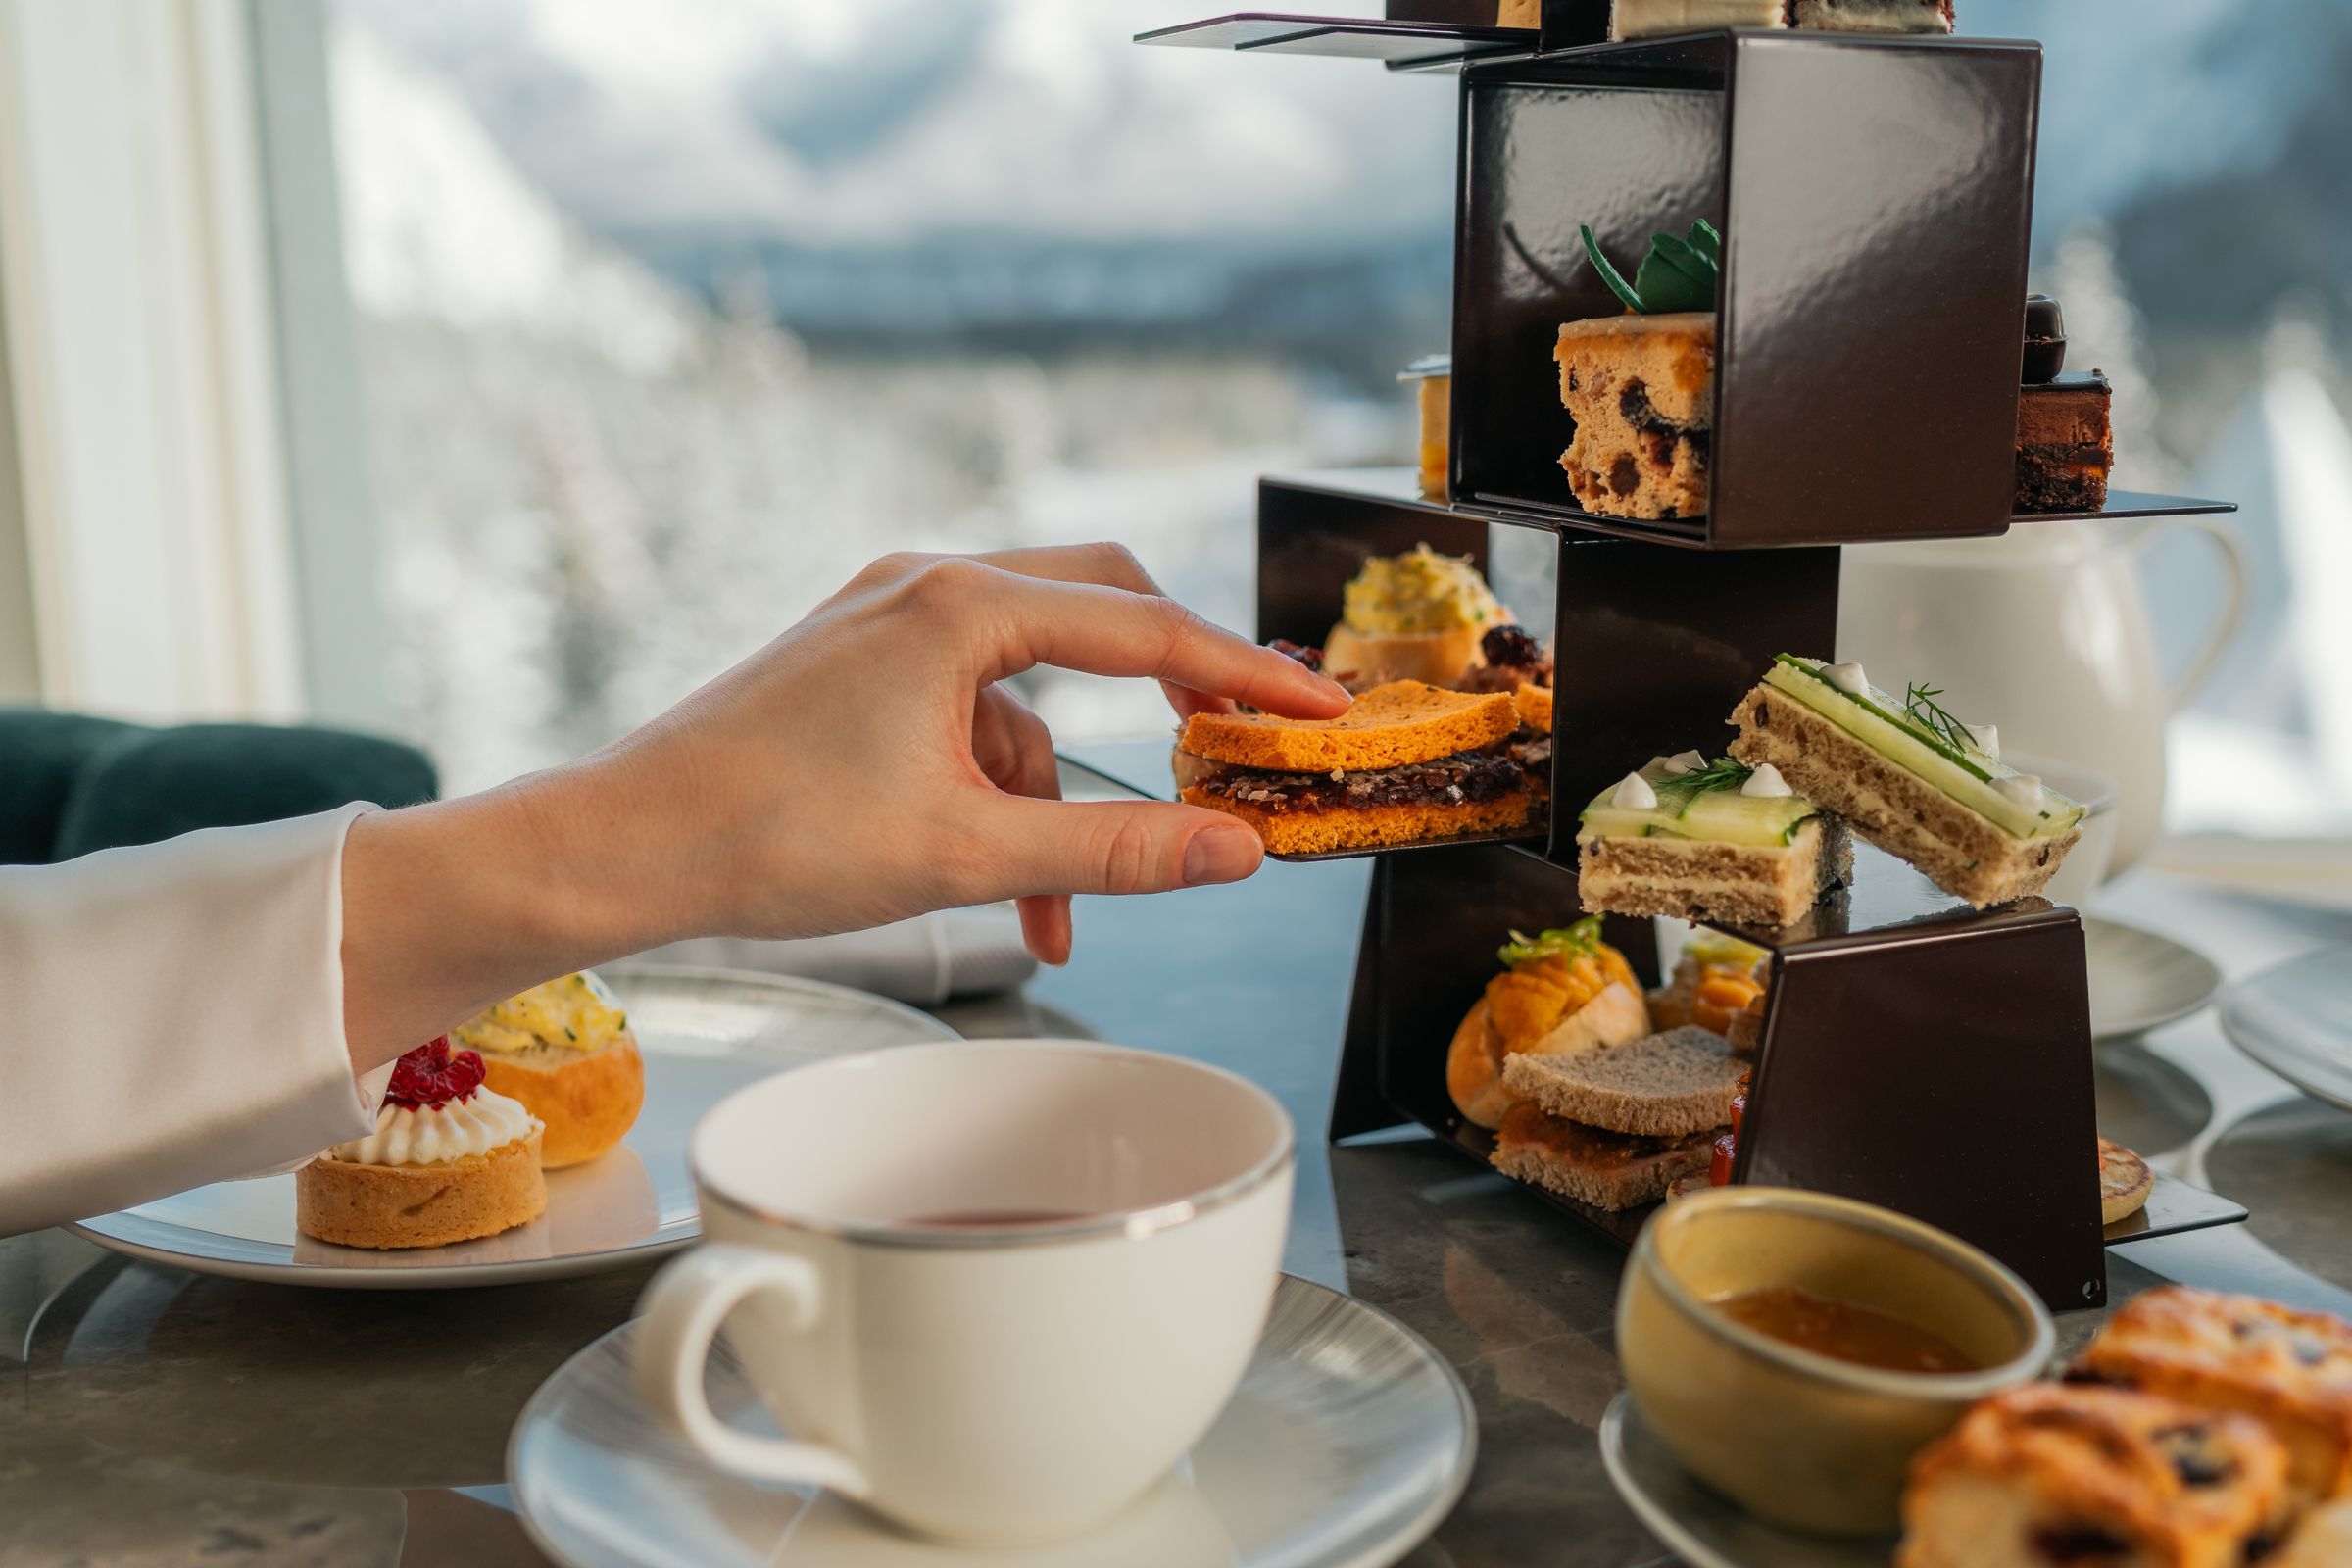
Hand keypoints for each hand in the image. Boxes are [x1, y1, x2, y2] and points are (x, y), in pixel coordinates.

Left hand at [340, 544, 1348, 1068]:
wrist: (622, 847)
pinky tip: (996, 886)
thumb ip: (1113, 853)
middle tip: (1235, 747)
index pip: (1145, 631)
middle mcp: (925, 587)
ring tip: (1053, 912)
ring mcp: (887, 622)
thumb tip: (1233, 850)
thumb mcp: (964, 853)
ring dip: (1058, 798)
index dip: (1246, 675)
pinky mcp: (861, 667)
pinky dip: (998, 795)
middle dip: (1169, 694)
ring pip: (1027, 692)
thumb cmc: (767, 836)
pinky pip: (968, 718)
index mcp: (958, 605)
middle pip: (1099, 615)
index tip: (1322, 706)